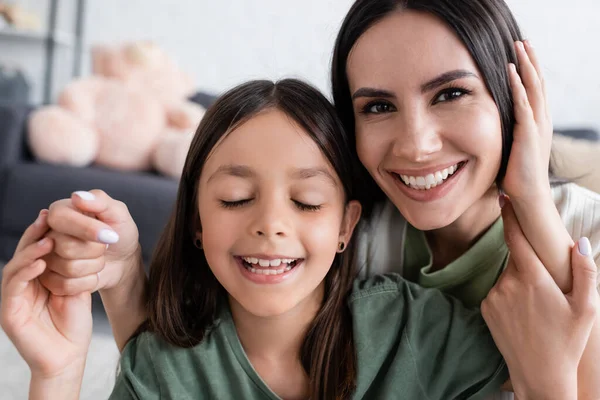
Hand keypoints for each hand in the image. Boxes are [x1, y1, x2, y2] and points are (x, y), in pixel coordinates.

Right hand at [0, 210, 92, 378]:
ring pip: (15, 266)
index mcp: (36, 277)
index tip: (56, 213)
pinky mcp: (9, 313)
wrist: (69, 355)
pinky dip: (25, 272)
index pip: (37, 248)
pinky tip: (40, 262)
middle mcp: (22, 285)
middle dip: (34, 233)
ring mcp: (13, 298)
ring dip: (30, 250)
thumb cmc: (74, 322)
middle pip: (23, 252)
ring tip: (47, 239)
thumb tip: (78, 239)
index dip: (44, 230)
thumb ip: (73, 266)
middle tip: (48, 217)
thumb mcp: (77, 287)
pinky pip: (14, 287)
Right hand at [41, 190, 140, 294]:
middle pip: (66, 247)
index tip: (111, 235)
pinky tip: (92, 273)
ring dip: (94, 266)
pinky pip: (65, 286)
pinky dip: (87, 281)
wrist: (122, 260)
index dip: (88, 230)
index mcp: (58, 211)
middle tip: (104, 246)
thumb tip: (77, 196)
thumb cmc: (119, 232)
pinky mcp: (49, 280)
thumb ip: (99, 200)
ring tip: (98, 258)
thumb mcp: (117, 212)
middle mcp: (46, 234)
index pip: (61, 220)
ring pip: (68, 268)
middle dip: (96, 250)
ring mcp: (45, 258)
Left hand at [481, 199, 597, 398]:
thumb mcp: (587, 309)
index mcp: (533, 279)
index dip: (510, 216)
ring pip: (508, 276)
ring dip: (521, 283)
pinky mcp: (485, 307)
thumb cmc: (567, 341)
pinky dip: (509, 295)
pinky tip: (524, 315)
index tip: (503, 197)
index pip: (517, 238)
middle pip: (517, 259)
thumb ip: (586, 272)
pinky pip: (498, 291)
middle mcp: (508, 284)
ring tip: (538, 310)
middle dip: (530, 266)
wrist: (539, 374)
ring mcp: (493, 296)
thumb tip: (581, 242)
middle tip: (546, 291)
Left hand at [502, 40, 552, 202]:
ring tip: (519, 46)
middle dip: (530, 59)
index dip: (530, 69)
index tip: (521, 53)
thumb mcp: (512, 147)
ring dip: (525, 65)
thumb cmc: (517, 175)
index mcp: (538, 122)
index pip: (536, 89)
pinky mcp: (529, 132)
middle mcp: (541, 119)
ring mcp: (537, 125)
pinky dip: (518, 85)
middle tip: (522, 40)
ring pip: (534, 87)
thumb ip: (508, 134)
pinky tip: (511, 71)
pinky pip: (524, 103)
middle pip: (538, 82)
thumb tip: (492, 129)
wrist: (528, 195)